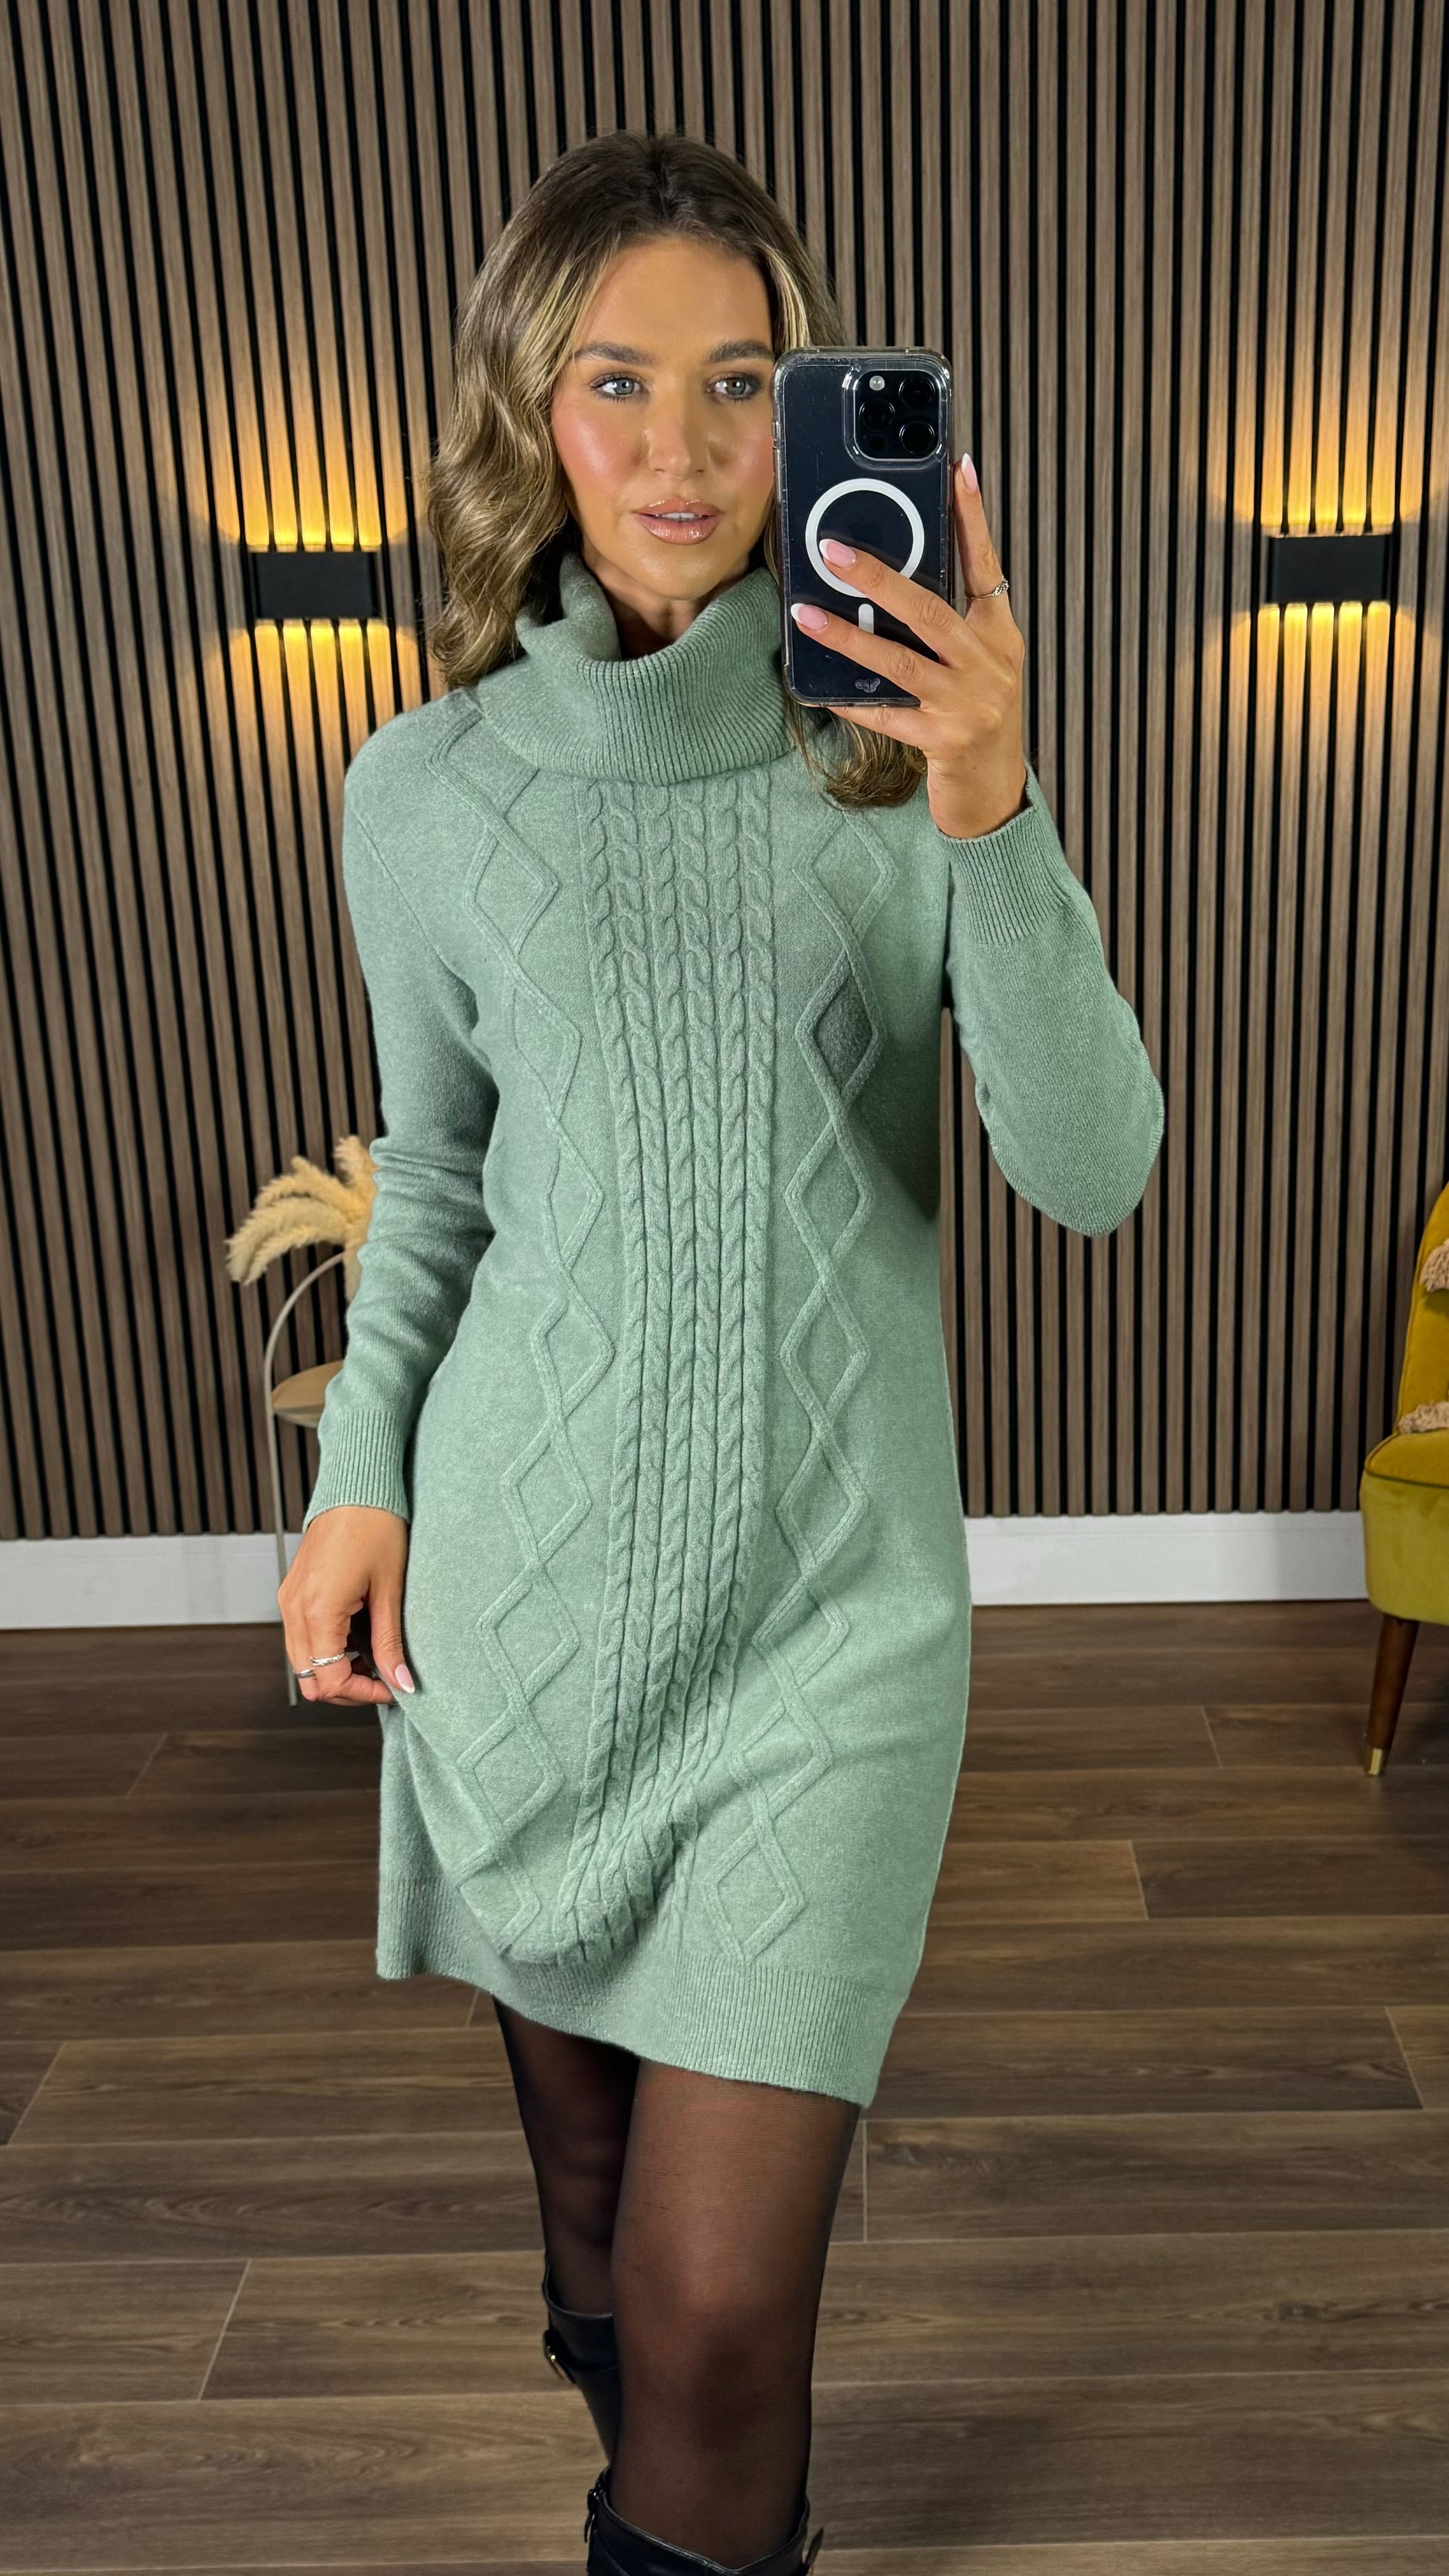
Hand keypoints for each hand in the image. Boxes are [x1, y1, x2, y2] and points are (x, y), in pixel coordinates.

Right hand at [278, 1505, 413, 1706]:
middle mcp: (295, 1609)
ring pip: (302, 1662)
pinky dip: (325, 1650)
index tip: (391, 1689)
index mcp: (318, 1611)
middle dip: (347, 1688)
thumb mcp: (389, 1589)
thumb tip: (401, 1681)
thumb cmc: (374, 1526)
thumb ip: (390, 1642)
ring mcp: (290, 1600)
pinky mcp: (292, 1593)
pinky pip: (300, 1638)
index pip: (331, 1680)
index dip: (363, 1694)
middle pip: (310, 1680)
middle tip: (382, 1679)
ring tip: (372, 1657)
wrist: (356, 1488)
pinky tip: (355, 1638)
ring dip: (335, 1670)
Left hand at [788, 454, 1028, 839]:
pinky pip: (887, 716)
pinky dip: (852, 700)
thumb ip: (950, 622)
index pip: (985, 563)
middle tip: (833, 551)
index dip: (971, 516)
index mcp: (1000, 633)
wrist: (996, 790)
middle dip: (878, 577)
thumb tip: (895, 577)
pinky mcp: (942, 742)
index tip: (958, 467)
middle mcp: (989, 663)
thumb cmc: (977, 715)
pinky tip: (820, 687)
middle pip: (929, 609)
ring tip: (806, 613)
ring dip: (849, 636)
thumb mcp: (978, 661)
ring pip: (900, 662)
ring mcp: (967, 704)